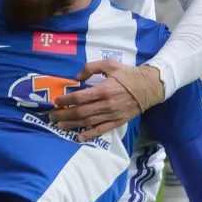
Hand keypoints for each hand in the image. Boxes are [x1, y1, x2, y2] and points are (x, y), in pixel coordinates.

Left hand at [48, 60, 163, 141]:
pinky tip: (78, 137)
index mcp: (104, 90)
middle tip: (52, 115)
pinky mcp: (117, 122)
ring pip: (88, 122)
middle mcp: (106, 105)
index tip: (56, 100)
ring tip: (59, 125)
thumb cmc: (128, 74)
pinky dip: (89, 134)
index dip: (66, 100)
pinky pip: (101, 130)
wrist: (149, 87)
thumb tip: (77, 78)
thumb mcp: (110, 64)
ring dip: (72, 125)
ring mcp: (111, 115)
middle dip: (63, 114)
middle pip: (80, 112)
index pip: (79, 98)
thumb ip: (91, 67)